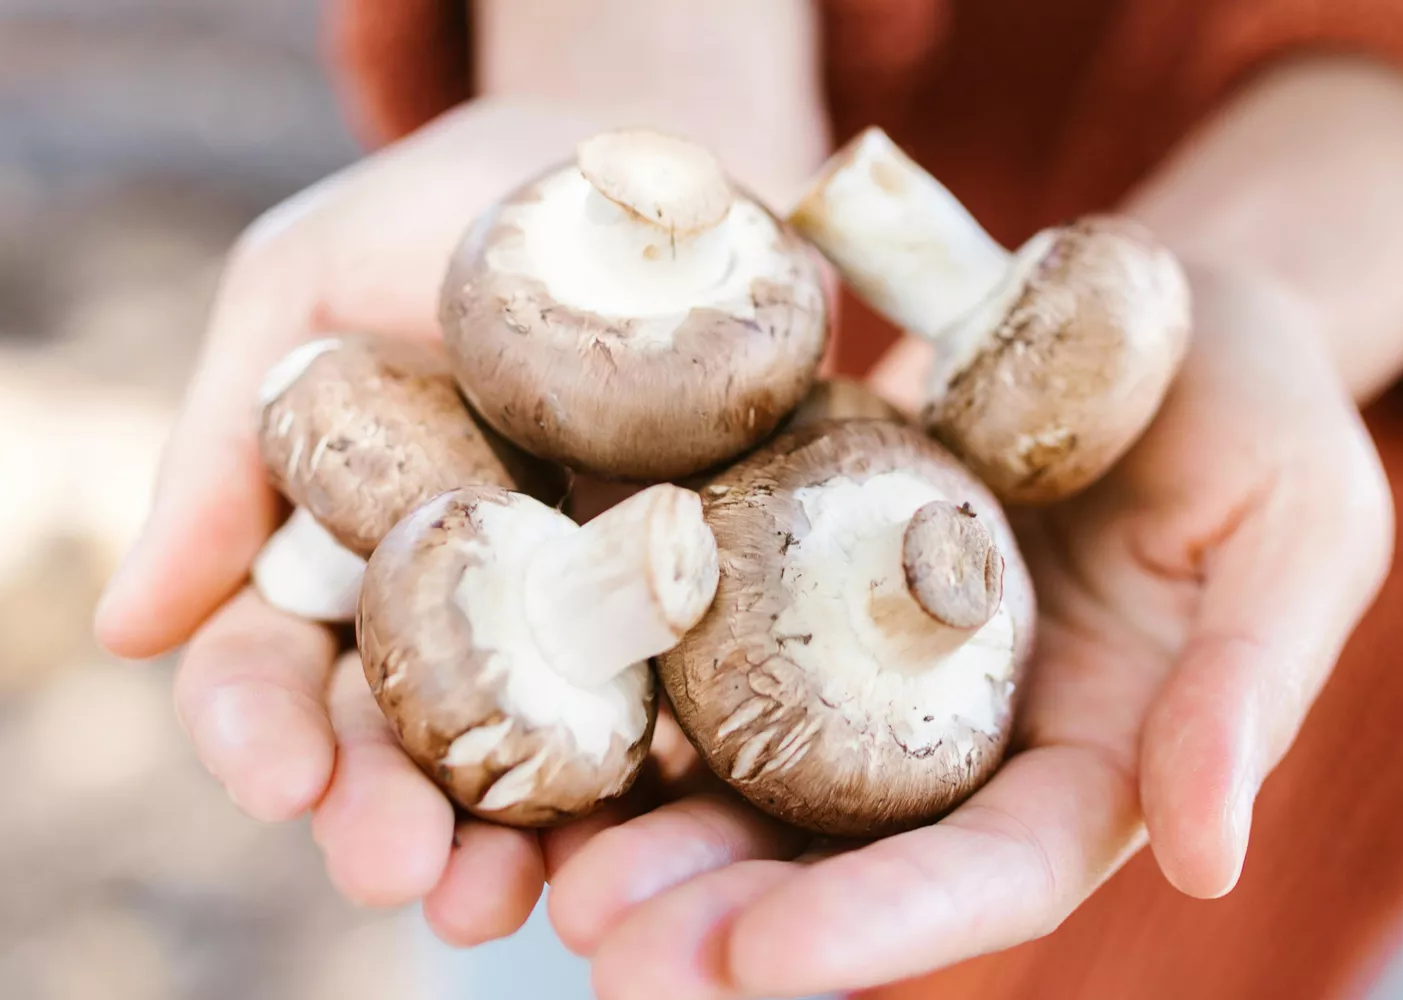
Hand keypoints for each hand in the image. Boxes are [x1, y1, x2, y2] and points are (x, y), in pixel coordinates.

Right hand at [91, 98, 709, 943]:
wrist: (646, 181)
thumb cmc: (456, 209)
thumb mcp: (307, 285)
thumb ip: (222, 445)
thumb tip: (129, 630)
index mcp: (341, 547)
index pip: (277, 665)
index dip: (261, 726)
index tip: (276, 774)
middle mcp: (455, 604)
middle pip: (403, 738)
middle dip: (386, 813)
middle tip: (396, 871)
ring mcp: (579, 616)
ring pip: (528, 756)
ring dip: (508, 840)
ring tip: (499, 904)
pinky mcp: (696, 608)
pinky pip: (674, 708)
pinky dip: (654, 782)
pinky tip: (645, 828)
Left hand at [542, 262, 1394, 997]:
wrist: (1156, 304)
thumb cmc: (1260, 411)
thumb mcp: (1298, 527)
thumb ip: (1252, 686)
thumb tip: (1208, 857)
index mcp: (1090, 755)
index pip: (989, 872)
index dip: (881, 925)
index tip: (758, 964)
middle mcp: (967, 732)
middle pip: (845, 850)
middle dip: (726, 910)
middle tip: (604, 946)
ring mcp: (877, 655)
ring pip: (757, 765)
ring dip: (654, 827)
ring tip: (547, 873)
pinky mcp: (808, 566)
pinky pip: (716, 637)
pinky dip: (639, 686)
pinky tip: (549, 709)